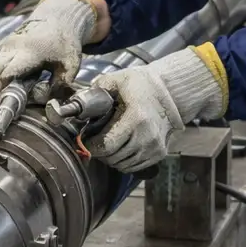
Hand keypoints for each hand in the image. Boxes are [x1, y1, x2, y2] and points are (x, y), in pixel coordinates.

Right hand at [0, 0, 97, 110]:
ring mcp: (4, 49)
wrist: (57, 20)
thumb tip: (46, 104)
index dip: (0, 92)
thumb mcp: (70, 64)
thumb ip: (60, 85)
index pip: (8, 73)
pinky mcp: (1, 53)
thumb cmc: (64, 44)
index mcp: (30, 51)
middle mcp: (12, 49)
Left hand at [84, 47, 226, 172]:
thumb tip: (76, 105)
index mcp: (136, 118)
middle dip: (99, 152)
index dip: (91, 146)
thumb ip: (95, 91)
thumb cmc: (139, 84)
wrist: (169, 90)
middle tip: (94, 141)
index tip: (85, 140)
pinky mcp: (160, 152)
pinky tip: (120, 148)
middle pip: (113, 158)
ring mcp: (155, 146)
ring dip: (111, 158)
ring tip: (107, 144)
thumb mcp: (115, 80)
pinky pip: (135, 166)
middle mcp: (148, 136)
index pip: (107, 145)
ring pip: (123, 165)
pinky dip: (124, 161)